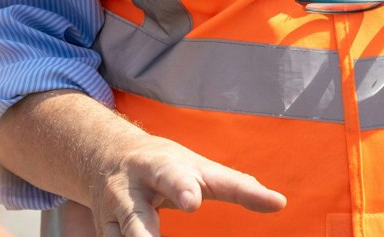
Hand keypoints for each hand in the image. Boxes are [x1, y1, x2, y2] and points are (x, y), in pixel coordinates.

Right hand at [87, 134, 286, 236]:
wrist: (106, 156)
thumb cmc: (167, 167)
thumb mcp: (202, 170)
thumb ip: (238, 187)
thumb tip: (280, 203)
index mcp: (159, 167)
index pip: (174, 176)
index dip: (182, 187)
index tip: (192, 200)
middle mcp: (130, 191)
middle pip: (136, 213)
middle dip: (144, 231)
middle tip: (176, 212)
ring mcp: (112, 215)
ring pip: (120, 236)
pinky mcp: (103, 232)